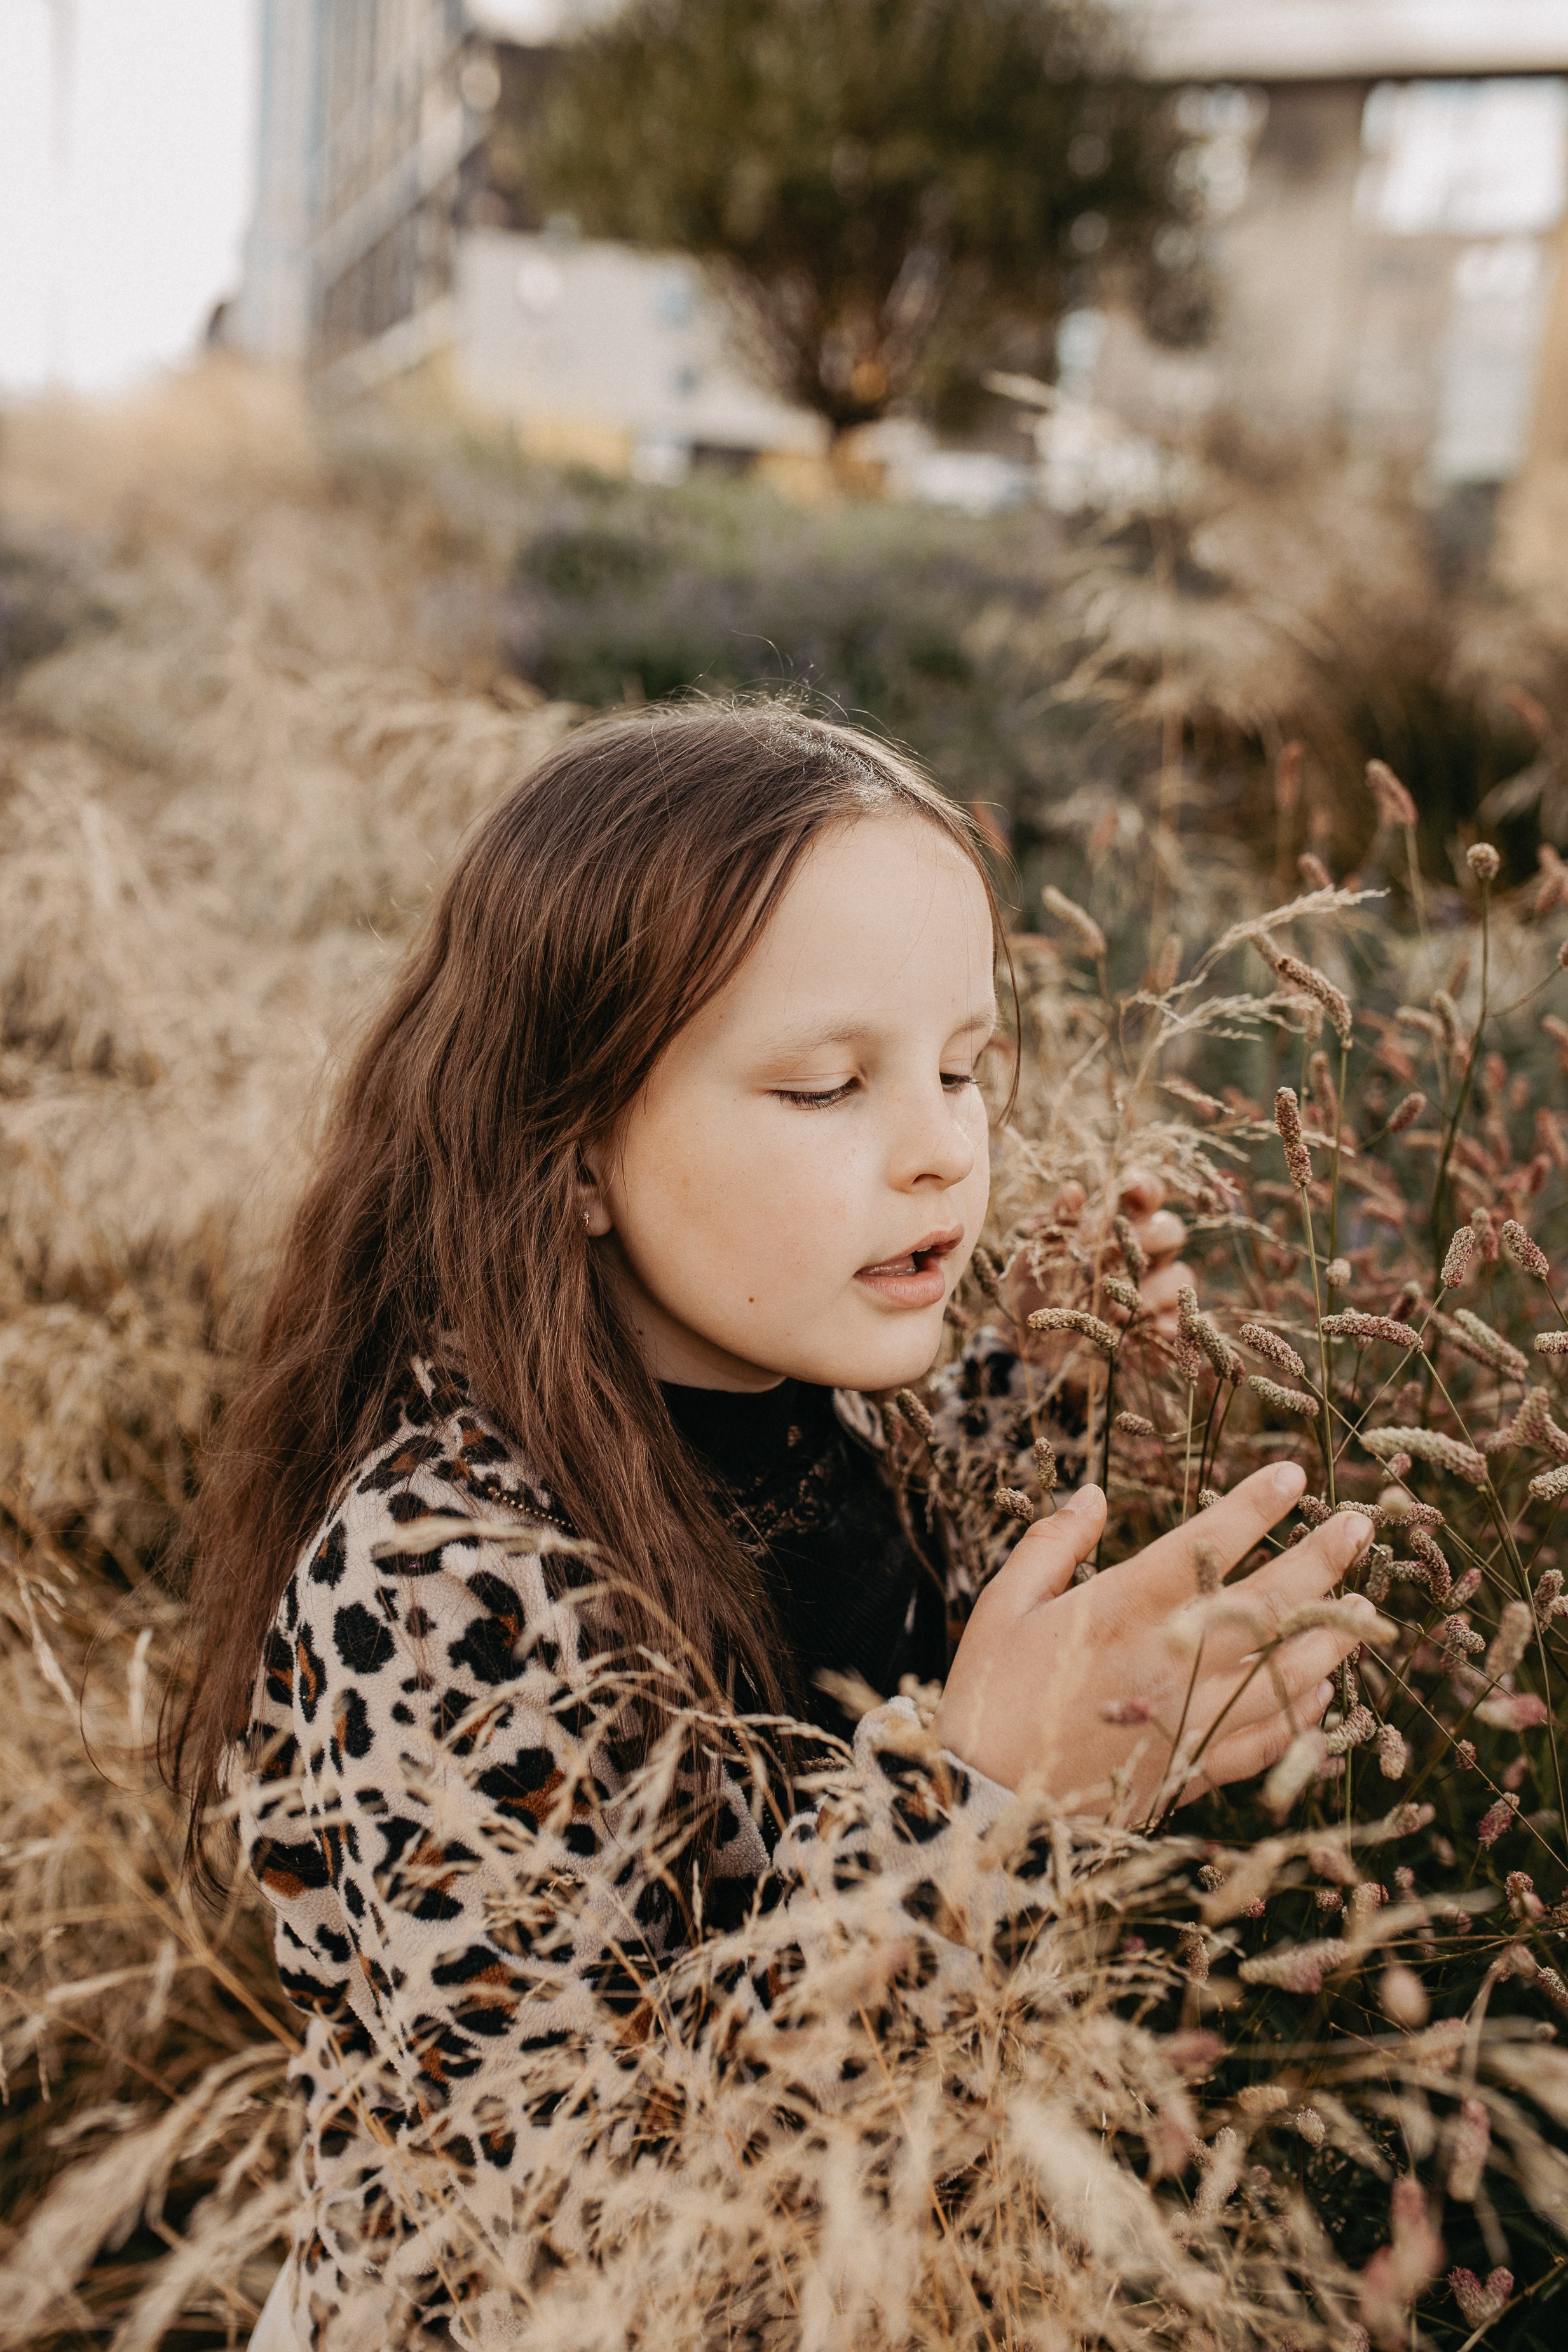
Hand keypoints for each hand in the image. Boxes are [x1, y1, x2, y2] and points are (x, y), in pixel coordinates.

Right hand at [935, 1462, 1375, 1817]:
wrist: (988, 1808)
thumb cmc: (989, 1698)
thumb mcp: (1001, 1607)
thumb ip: (1051, 1545)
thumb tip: (1091, 1494)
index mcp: (1119, 1613)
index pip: (1205, 1547)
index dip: (1254, 1506)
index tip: (1294, 1475)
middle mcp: (1169, 1664)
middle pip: (1266, 1606)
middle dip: (1320, 1562)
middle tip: (1359, 1525)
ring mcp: (1188, 1720)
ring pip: (1285, 1676)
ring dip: (1331, 1638)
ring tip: (1363, 1608)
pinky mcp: (1191, 1769)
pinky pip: (1267, 1740)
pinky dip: (1303, 1715)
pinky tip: (1324, 1690)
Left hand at [1008, 1167, 1191, 1338]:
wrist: (1027, 1346)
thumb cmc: (1032, 1290)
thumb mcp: (1033, 1257)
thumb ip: (1053, 1224)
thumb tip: (1072, 1190)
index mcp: (1116, 1228)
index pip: (1145, 1197)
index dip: (1146, 1188)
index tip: (1132, 1188)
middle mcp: (1142, 1255)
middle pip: (1171, 1231)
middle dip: (1150, 1237)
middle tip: (1117, 1253)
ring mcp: (1154, 1292)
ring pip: (1181, 1277)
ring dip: (1152, 1290)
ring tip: (1115, 1309)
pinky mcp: (1157, 1329)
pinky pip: (1183, 1324)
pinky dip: (1173, 1327)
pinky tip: (1154, 1333)